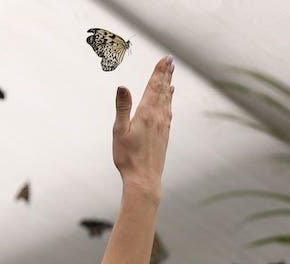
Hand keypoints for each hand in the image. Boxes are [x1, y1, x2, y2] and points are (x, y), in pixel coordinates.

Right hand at [112, 55, 174, 197]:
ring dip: (168, 86)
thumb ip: (122, 108)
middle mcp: (158, 117)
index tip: (165, 58)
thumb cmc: (128, 157)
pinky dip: (169, 101)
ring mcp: (163, 126)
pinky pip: (168, 111)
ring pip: (167, 100)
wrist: (144, 179)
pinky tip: (170, 99)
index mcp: (146, 114)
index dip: (159, 72)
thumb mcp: (120, 131)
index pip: (154, 87)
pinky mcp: (165, 135)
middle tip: (170, 60)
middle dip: (165, 75)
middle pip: (163, 91)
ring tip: (170, 75)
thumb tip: (122, 86)